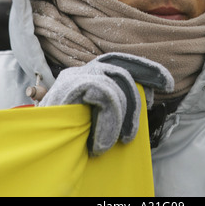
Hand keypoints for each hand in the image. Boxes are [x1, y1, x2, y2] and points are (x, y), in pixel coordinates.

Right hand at [39, 53, 173, 154]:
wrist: (38, 144)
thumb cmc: (67, 134)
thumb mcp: (94, 117)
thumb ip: (115, 104)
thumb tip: (144, 100)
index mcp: (90, 74)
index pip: (122, 61)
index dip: (147, 69)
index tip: (166, 83)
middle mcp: (83, 69)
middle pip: (121, 68)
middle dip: (139, 92)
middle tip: (140, 122)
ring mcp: (76, 75)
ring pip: (115, 84)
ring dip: (122, 117)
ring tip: (118, 140)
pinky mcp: (72, 86)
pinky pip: (105, 96)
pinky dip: (109, 121)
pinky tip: (103, 141)